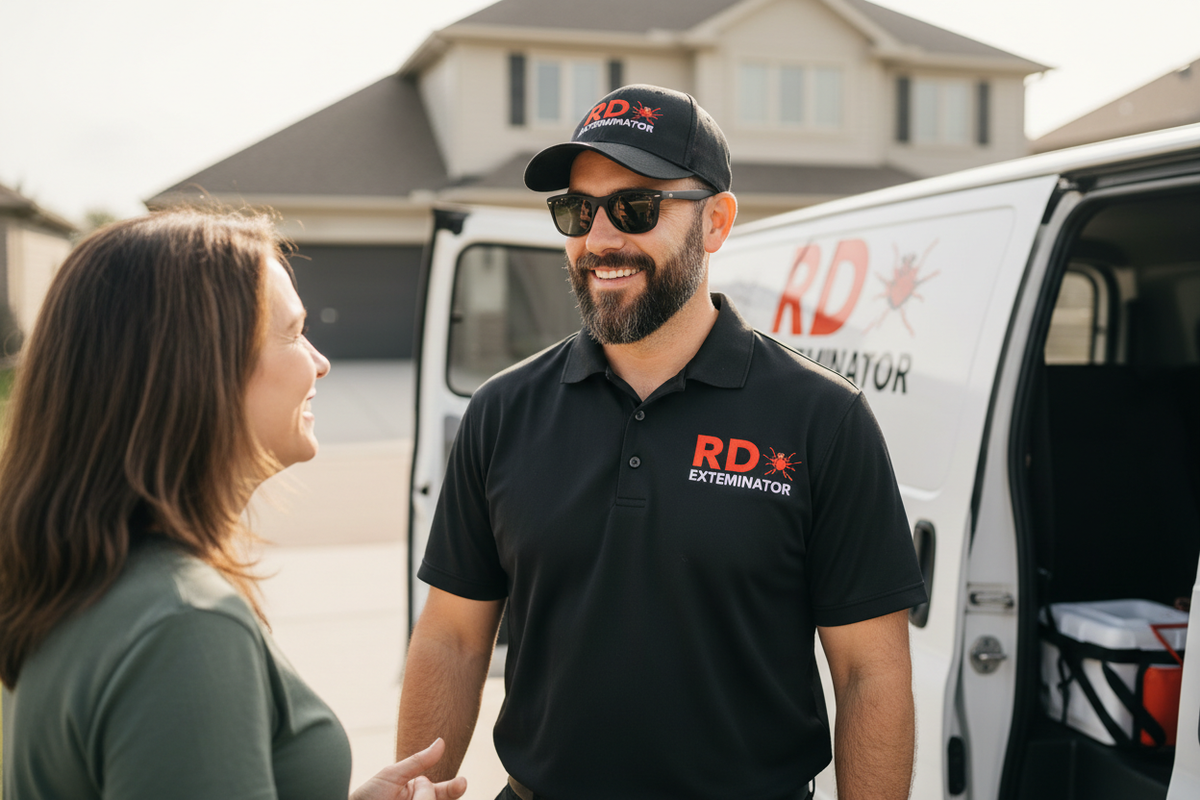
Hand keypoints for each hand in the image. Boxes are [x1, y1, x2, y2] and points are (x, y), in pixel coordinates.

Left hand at [349, 738, 467, 799]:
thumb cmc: (368, 795)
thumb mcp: (392, 775)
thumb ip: (418, 761)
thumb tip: (441, 742)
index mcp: (419, 792)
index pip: (445, 791)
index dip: (455, 787)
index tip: (462, 782)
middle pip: (440, 798)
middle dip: (438, 794)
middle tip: (435, 789)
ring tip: (405, 799)